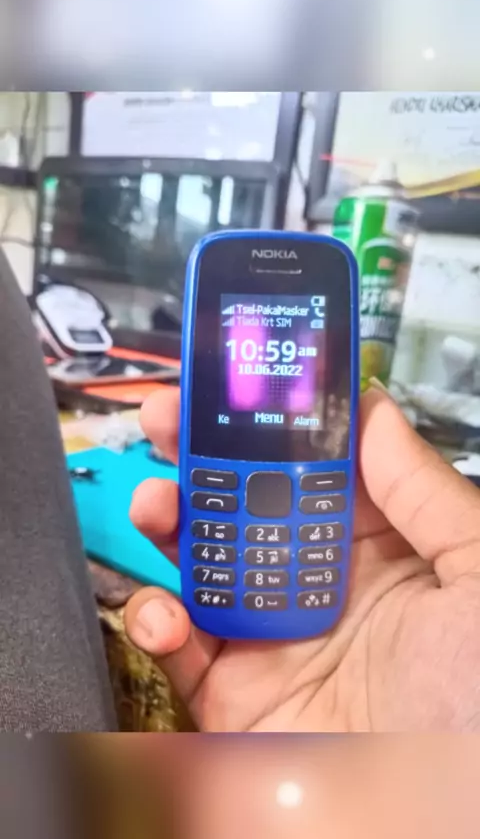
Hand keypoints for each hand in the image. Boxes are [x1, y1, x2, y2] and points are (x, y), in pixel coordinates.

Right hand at [124, 385, 479, 731]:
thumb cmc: (479, 700)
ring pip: (204, 559)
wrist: (447, 819)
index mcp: (385, 550)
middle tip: (172, 420)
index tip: (239, 385)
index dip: (276, 422)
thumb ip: (423, 489)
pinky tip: (169, 607)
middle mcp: (324, 585)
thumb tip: (374, 412)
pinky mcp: (236, 693)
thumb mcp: (478, 573)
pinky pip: (181, 644)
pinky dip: (157, 617)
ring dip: (171, 522)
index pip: (317, 467)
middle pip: (250, 502)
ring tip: (159, 501)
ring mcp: (276, 635)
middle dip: (205, 456)